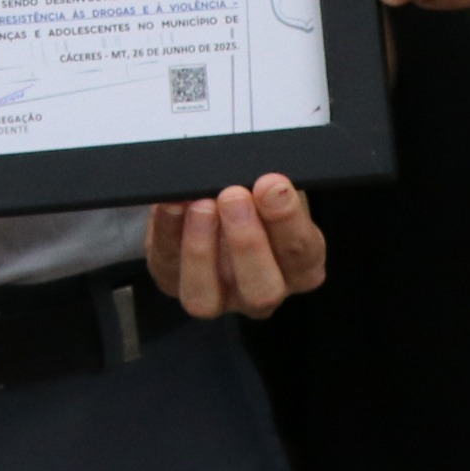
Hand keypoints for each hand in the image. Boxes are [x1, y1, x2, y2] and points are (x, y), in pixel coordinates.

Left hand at [145, 174, 326, 319]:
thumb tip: (263, 174)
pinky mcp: (174, 283)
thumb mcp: (272, 183)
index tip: (272, 185)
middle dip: (247, 242)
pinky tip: (170, 203)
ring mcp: (217, 296)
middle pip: (262, 290)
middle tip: (235, 196)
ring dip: (202, 249)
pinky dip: (167, 232)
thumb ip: (272, 184)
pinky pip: (167, 266)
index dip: (287, 220)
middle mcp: (261, 289)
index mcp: (299, 265)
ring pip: (206, 297)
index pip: (302, 253)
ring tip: (201, 204)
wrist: (215, 192)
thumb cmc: (254, 190)